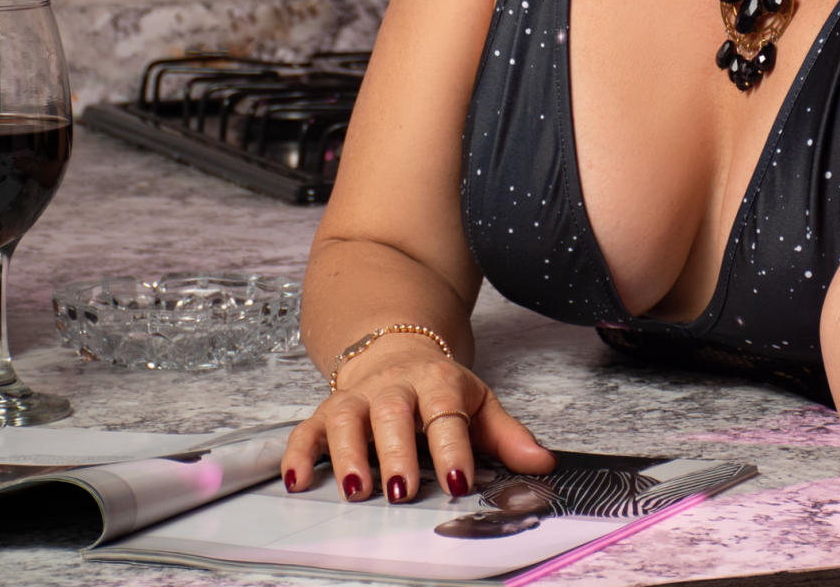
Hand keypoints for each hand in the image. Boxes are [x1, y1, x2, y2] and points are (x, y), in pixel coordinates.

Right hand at [280, 337, 554, 503]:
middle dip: (396, 453)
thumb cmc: (442, 390)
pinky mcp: (327, 410)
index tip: (459, 483)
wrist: (399, 349)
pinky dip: (298, 454)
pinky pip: (307, 428)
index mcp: (439, 383)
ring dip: (347, 455)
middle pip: (393, 416)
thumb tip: (542, 462)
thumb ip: (507, 436)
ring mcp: (359, 397)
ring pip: (346, 420)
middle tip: (401, 491)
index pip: (447, 415)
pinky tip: (296, 481)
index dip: (454, 450)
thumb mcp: (479, 404)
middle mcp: (395, 387)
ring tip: (356, 491)